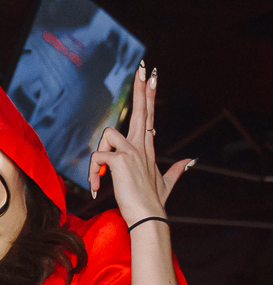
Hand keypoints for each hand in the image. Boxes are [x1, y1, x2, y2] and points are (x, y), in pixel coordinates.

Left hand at [87, 62, 192, 220]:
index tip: (151, 76)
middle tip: (143, 68)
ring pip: (108, 134)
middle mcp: (140, 146)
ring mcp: (132, 152)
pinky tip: (96, 188)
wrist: (148, 217)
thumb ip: (176, 169)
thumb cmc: (153, 202)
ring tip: (99, 177)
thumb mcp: (166, 183)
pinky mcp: (120, 161)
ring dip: (98, 154)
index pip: (148, 116)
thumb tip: (191, 161)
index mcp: (147, 149)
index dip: (149, 95)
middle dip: (141, 89)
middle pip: (140, 110)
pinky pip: (97, 156)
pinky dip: (92, 173)